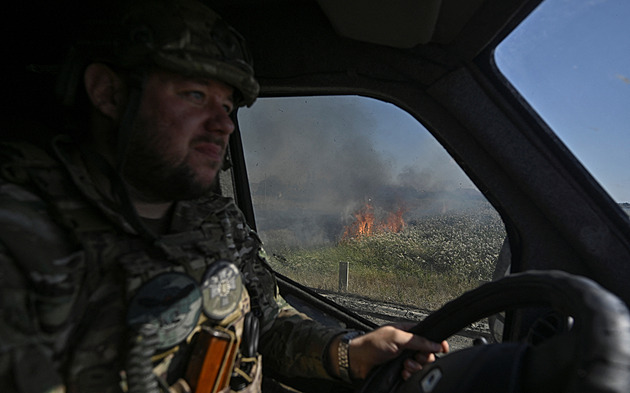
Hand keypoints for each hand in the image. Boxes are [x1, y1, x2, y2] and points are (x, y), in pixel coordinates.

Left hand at [329, 324, 448, 381]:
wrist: (358, 360)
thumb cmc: (372, 343)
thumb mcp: (396, 337)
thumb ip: (417, 340)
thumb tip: (435, 343)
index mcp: (408, 332)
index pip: (428, 336)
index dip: (437, 342)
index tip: (442, 349)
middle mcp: (407, 344)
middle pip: (427, 352)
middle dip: (422, 358)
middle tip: (413, 358)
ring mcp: (404, 357)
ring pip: (420, 364)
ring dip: (414, 367)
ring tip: (404, 366)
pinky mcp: (400, 368)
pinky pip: (412, 373)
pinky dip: (408, 374)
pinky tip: (402, 372)